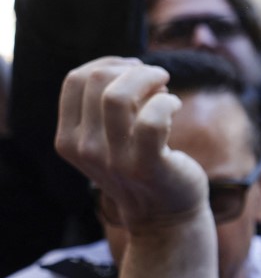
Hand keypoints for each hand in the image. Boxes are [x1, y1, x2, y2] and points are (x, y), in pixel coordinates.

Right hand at [55, 57, 208, 230]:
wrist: (165, 214)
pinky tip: (175, 105)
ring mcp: (113, 160)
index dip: (109, 63)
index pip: (75, 79)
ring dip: (149, 78)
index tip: (134, 70)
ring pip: (118, 95)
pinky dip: (167, 102)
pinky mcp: (146, 166)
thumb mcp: (109, 137)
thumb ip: (104, 105)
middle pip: (98, 80)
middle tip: (157, 81)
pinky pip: (153, 118)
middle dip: (134, 69)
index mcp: (69, 138)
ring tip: (166, 88)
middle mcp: (85, 149)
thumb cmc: (141, 165)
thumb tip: (127, 65)